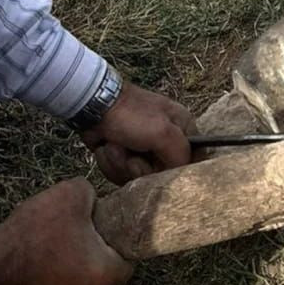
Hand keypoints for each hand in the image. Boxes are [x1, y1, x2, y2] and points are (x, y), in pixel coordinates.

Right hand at [0, 178, 130, 284]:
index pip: (127, 264)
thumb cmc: (34, 232)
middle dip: (90, 253)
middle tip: (73, 231)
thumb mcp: (70, 194)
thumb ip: (90, 194)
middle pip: (99, 273)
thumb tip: (91, 200)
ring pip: (73, 284)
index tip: (106, 229)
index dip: (119, 243)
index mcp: (103, 275)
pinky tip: (30, 259)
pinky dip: (44, 278)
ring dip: (66, 266)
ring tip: (47, 243)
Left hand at [81, 82, 196, 183]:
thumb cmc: (130, 115)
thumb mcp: (163, 132)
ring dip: (121, 164)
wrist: (92, 107)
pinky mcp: (124, 156)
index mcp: (183, 128)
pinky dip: (110, 163)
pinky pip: (121, 174)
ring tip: (114, 145)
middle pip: (161, 174)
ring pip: (138, 177)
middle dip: (139, 168)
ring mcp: (144, 149)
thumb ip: (181, 155)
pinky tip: (106, 147)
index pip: (191, 161)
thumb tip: (180, 172)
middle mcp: (166, 140)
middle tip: (131, 154)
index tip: (159, 166)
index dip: (174, 170)